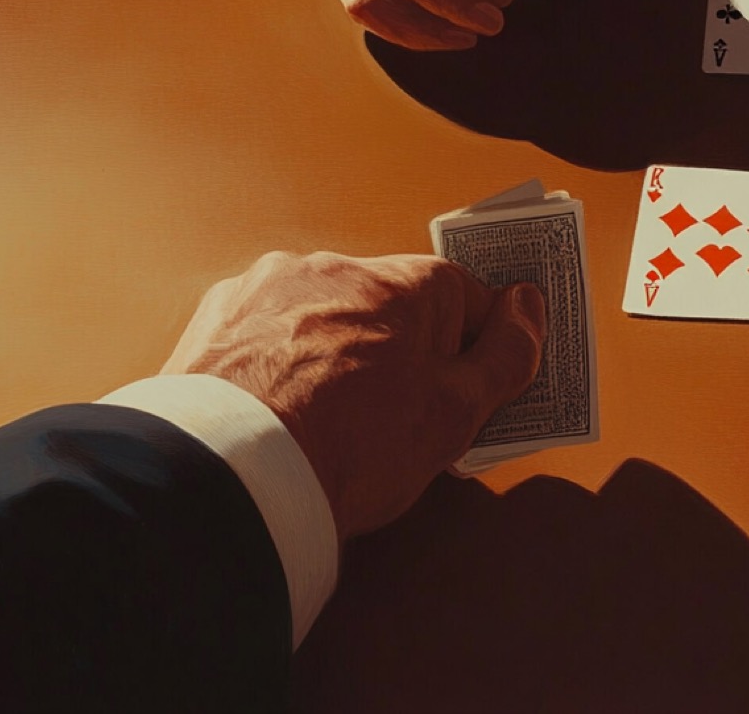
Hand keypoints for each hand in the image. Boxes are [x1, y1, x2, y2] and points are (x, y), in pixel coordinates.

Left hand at [163, 251, 545, 538]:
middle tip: (394, 425)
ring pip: (328, 318)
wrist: (227, 481)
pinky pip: (270, 333)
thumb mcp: (456, 415)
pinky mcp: (218, 316)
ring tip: (326, 425)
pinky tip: (278, 414)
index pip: (467, 298)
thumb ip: (507, 354)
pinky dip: (279, 364)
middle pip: (394, 307)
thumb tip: (530, 306)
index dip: (473, 351)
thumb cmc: (351, 448)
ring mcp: (271, 287)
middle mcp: (339, 267)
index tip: (465, 394)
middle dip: (400, 356)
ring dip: (335, 355)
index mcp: (407, 283)